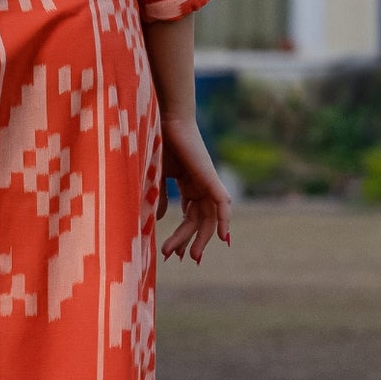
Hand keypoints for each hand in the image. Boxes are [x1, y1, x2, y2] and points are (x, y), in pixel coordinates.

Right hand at [156, 114, 231, 262]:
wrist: (164, 120)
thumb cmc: (158, 142)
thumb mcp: (156, 176)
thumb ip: (157, 198)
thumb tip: (156, 220)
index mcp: (189, 186)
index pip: (190, 216)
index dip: (182, 235)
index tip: (172, 253)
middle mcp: (201, 186)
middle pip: (199, 220)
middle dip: (190, 241)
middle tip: (180, 259)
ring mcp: (207, 182)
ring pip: (209, 217)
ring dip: (201, 238)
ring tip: (191, 257)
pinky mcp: (211, 178)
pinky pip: (222, 204)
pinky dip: (224, 220)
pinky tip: (223, 238)